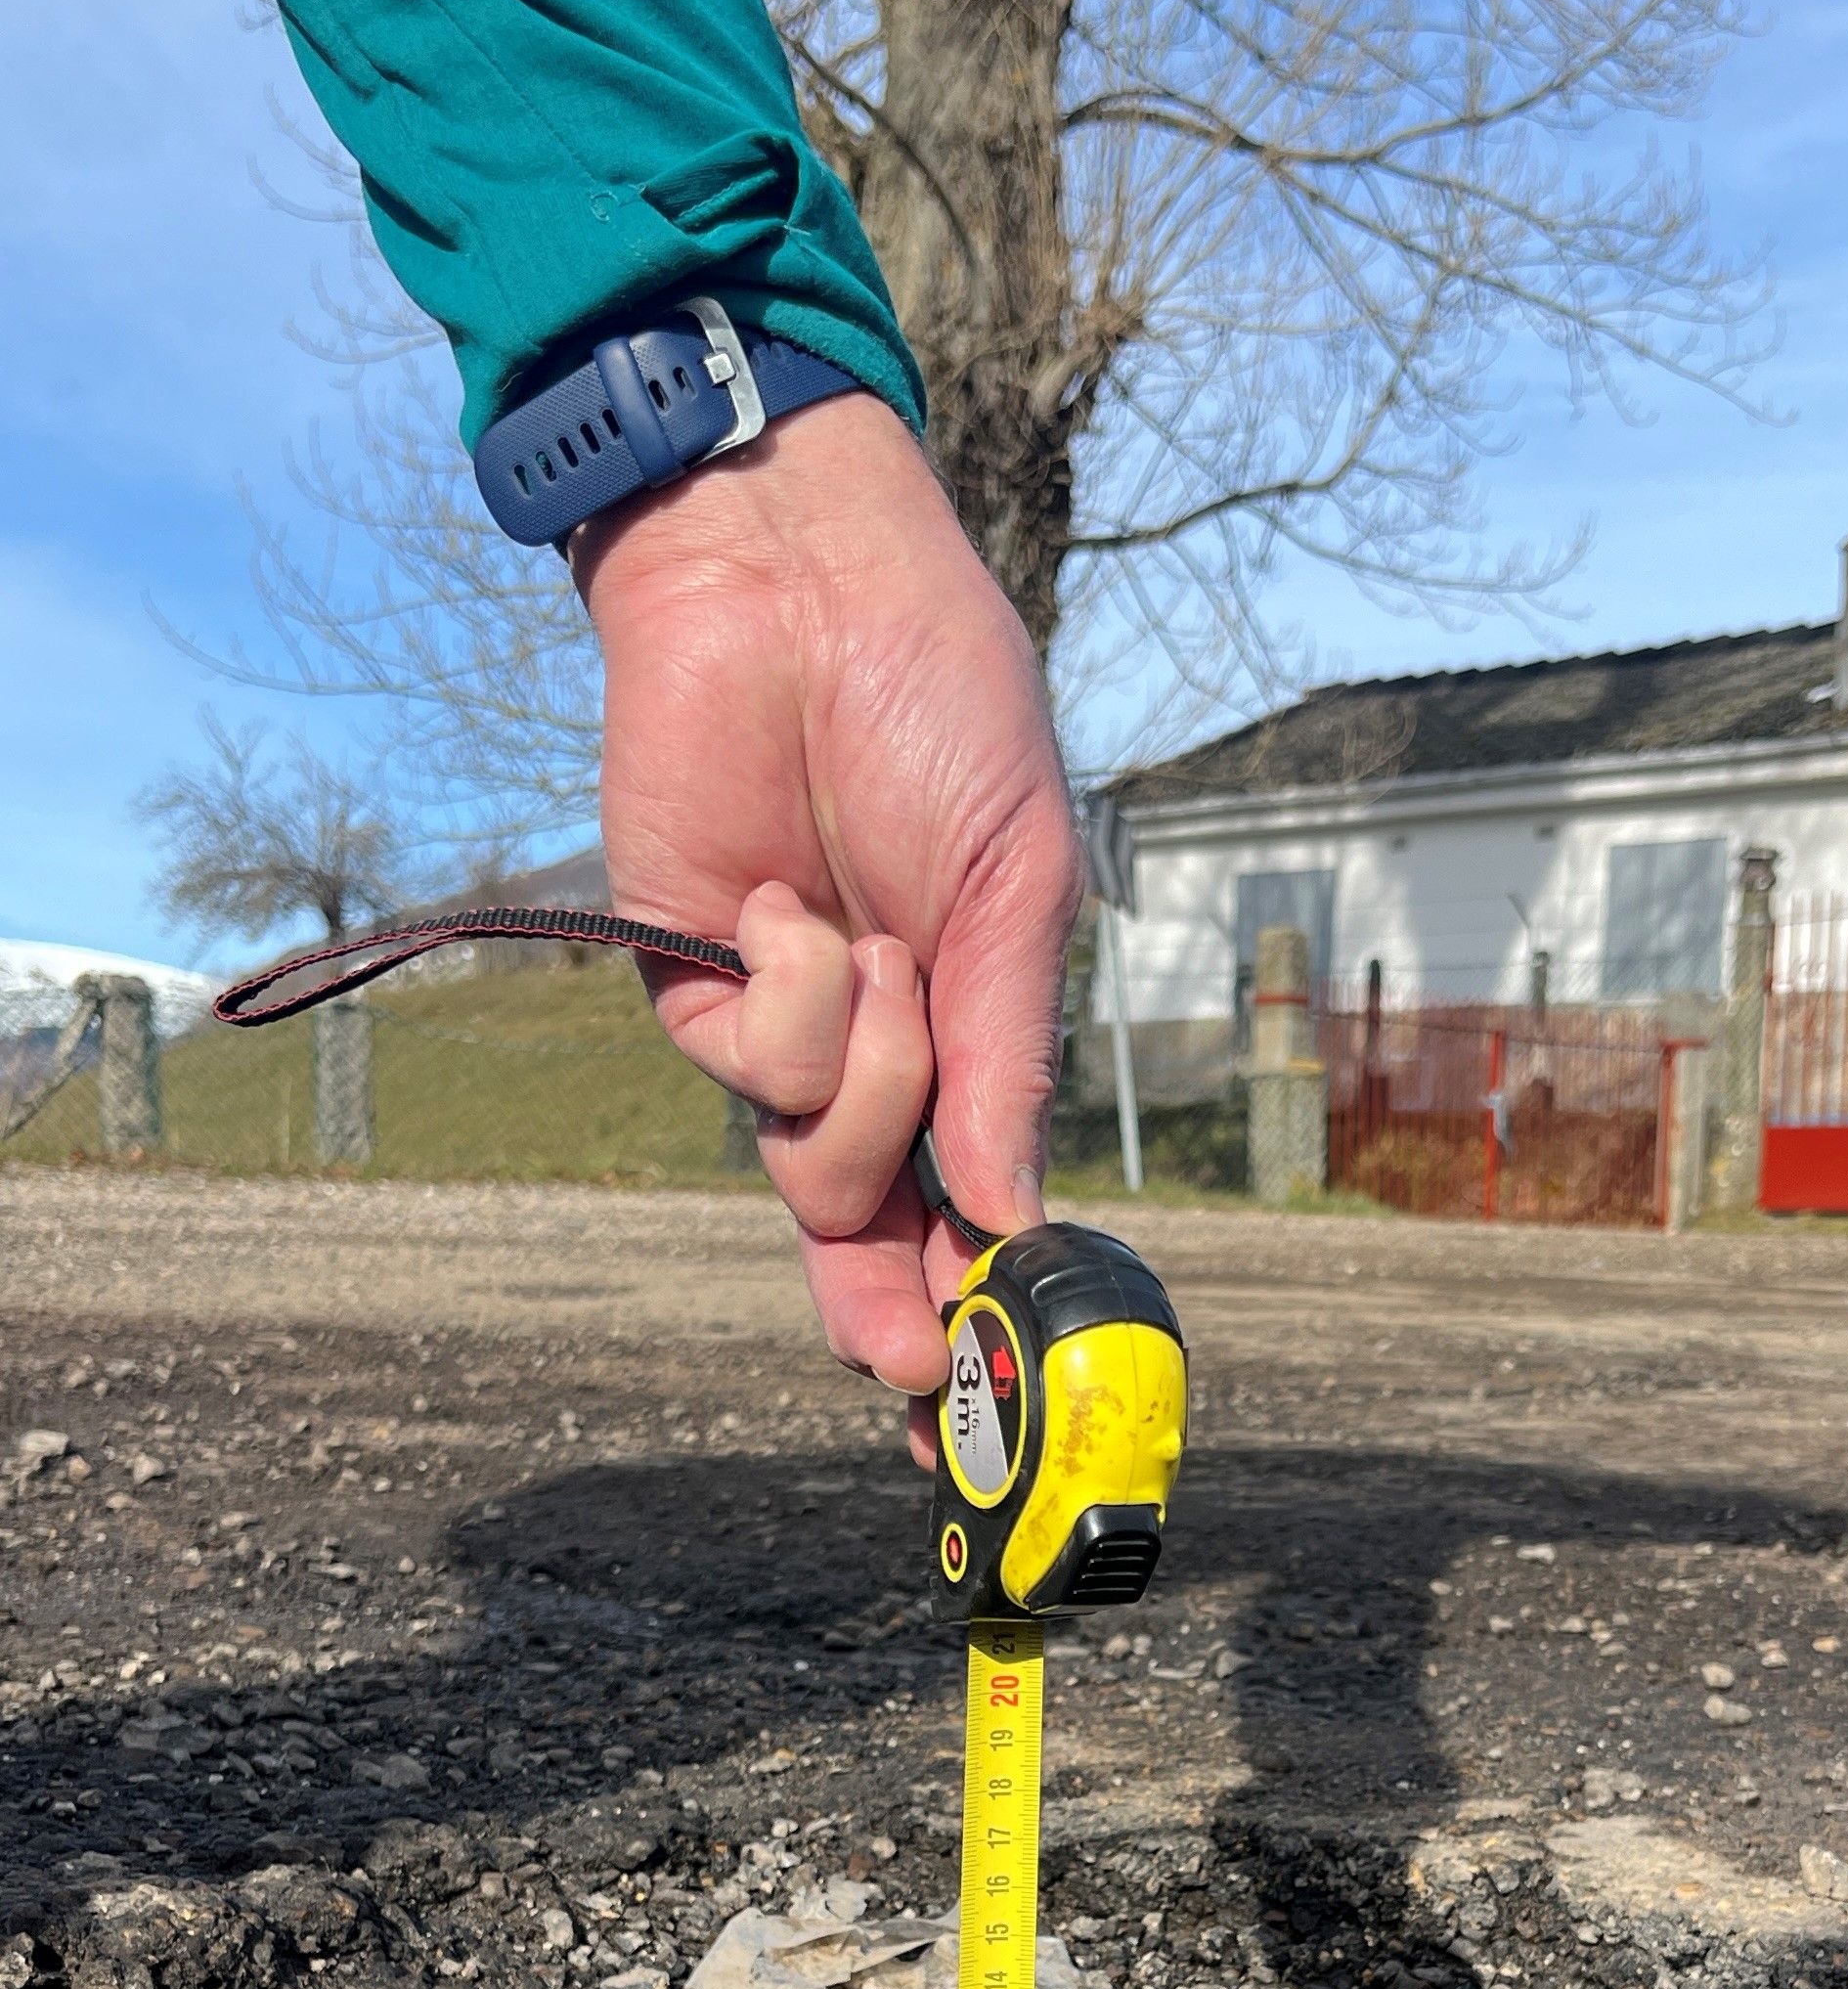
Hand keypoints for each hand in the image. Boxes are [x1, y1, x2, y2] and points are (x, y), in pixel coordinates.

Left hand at [573, 396, 1082, 1435]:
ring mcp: (775, 1026)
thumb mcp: (1016, 894)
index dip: (970, 1306)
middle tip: (917, 1362)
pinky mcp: (690, 990)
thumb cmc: (937, 707)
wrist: (799, 582)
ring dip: (869, 1083)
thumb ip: (1007, 1061)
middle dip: (896, 1306)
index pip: (964, 1200)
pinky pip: (753, 1074)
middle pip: (873, 1234)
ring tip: (873, 951)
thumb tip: (1013, 1217)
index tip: (984, 1405)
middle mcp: (868, 1048)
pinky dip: (790, 1004)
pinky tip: (788, 909)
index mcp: (964, 1029)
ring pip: (822, 1168)